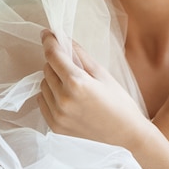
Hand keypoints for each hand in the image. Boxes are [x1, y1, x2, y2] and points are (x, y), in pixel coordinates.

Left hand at [37, 29, 147, 147]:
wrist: (126, 135)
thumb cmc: (119, 102)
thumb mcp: (103, 74)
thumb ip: (81, 56)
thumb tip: (65, 39)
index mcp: (77, 83)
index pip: (54, 56)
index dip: (49, 41)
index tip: (47, 34)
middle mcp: (63, 99)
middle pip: (47, 69)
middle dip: (57, 62)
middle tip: (72, 65)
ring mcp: (57, 115)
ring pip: (43, 85)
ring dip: (53, 79)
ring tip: (72, 85)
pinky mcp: (55, 127)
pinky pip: (42, 102)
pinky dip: (50, 95)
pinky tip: (67, 97)